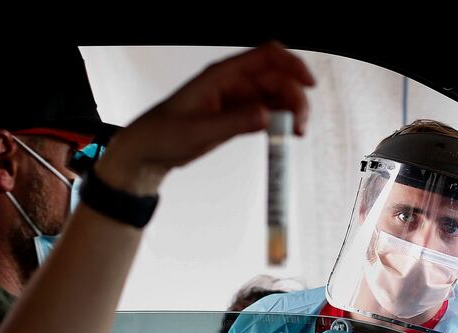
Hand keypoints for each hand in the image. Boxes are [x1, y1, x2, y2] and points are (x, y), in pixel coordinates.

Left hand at [95, 42, 314, 194]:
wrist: (148, 151)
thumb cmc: (164, 134)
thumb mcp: (199, 131)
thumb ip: (233, 122)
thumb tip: (266, 115)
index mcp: (221, 75)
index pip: (265, 57)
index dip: (291, 65)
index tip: (309, 85)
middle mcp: (231, 83)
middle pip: (276, 79)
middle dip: (294, 97)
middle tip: (300, 126)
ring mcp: (235, 99)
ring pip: (274, 96)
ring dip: (289, 111)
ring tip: (296, 133)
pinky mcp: (235, 116)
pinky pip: (265, 112)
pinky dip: (278, 121)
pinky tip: (286, 134)